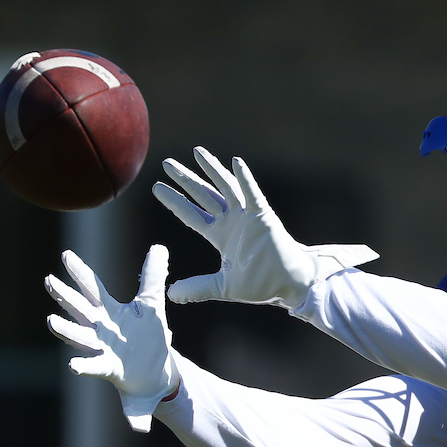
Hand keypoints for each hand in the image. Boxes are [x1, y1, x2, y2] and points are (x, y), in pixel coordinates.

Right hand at [45, 245, 177, 432]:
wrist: (156, 373)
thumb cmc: (148, 338)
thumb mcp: (152, 304)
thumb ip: (153, 277)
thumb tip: (158, 247)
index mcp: (110, 312)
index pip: (92, 288)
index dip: (80, 272)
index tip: (66, 254)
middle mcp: (100, 329)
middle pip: (79, 309)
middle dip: (65, 295)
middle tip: (49, 280)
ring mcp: (102, 349)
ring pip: (79, 337)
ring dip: (65, 329)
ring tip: (51, 320)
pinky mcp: (109, 368)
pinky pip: (94, 367)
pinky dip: (83, 366)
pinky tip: (72, 365)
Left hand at [152, 147, 377, 310]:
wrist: (289, 283)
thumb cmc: (262, 284)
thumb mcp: (222, 286)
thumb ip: (197, 288)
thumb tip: (171, 294)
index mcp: (221, 236)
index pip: (192, 215)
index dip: (175, 201)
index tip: (157, 187)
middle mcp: (231, 222)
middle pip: (203, 195)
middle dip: (186, 179)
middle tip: (167, 163)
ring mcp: (247, 216)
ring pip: (225, 187)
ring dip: (212, 169)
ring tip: (197, 151)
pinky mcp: (263, 216)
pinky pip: (252, 193)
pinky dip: (244, 178)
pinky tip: (235, 162)